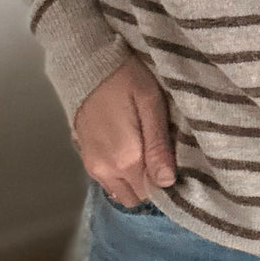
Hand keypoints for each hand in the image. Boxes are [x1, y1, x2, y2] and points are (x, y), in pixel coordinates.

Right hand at [71, 56, 176, 205]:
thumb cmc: (126, 78)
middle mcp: (106, 169)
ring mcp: (92, 165)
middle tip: (161, 158)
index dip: (165, 183)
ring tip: (146, 154)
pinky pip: (107, 181)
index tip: (174, 163)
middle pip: (135, 197)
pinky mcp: (85, 157)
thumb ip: (159, 145)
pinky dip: (119, 175)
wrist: (86, 63)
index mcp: (127, 158)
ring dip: (133, 181)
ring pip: (119, 192)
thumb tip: (167, 182)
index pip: (152, 193)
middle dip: (150, 185)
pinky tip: (128, 151)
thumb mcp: (151, 103)